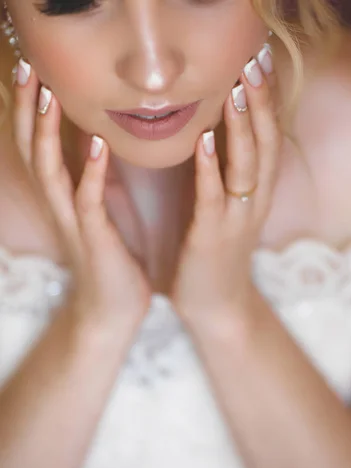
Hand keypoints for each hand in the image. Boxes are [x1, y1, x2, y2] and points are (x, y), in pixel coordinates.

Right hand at [13, 60, 150, 333]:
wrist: (112, 309)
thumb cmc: (109, 260)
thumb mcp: (97, 215)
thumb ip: (93, 181)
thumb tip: (98, 146)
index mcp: (62, 198)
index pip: (39, 145)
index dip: (32, 109)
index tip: (36, 69)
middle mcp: (59, 205)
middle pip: (33, 149)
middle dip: (29, 109)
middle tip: (28, 66)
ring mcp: (74, 221)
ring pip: (51, 170)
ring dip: (48, 132)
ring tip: (50, 94)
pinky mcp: (94, 237)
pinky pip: (88, 200)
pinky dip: (92, 171)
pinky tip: (98, 143)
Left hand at [172, 57, 279, 329]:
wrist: (215, 305)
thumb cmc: (215, 253)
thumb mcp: (228, 210)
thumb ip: (228, 177)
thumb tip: (213, 136)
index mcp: (257, 193)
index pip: (268, 139)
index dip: (266, 102)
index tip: (258, 64)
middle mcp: (253, 202)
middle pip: (265, 145)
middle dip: (259, 103)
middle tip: (252, 63)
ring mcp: (235, 219)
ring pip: (245, 167)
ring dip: (241, 128)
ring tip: (233, 90)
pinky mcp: (211, 236)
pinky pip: (212, 197)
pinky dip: (210, 168)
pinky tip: (204, 140)